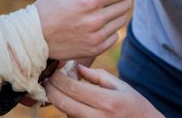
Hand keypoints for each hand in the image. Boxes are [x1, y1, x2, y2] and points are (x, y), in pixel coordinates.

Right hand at [35, 0, 131, 59]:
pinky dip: (109, 30)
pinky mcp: (96, 49)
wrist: (34, 36)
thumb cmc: (53, 5)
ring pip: (122, 20)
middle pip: (126, 4)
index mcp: (90, 0)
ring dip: (114, 14)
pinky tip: (94, 27)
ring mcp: (97, 37)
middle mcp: (96, 20)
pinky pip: (116, 36)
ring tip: (97, 12)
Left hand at [46, 64, 162, 117]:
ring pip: (66, 113)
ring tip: (54, 88)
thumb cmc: (134, 105)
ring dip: (58, 100)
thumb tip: (78, 69)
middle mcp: (97, 117)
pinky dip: (67, 110)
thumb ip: (98, 76)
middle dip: (52, 91)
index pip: (74, 89)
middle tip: (47, 80)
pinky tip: (67, 100)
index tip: (54, 72)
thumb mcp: (120, 86)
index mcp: (106, 101)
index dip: (60, 80)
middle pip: (65, 104)